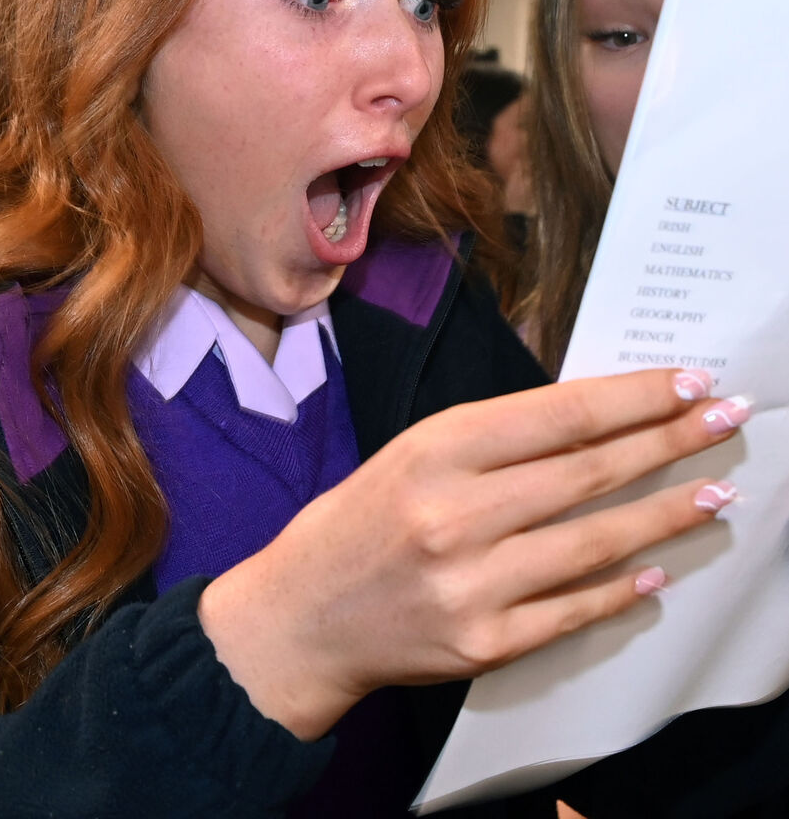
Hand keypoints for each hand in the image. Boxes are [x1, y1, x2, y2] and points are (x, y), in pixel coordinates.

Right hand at [198, 369, 745, 738]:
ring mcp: (473, 585)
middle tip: (724, 420)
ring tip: (713, 492)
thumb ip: (494, 441)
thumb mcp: (413, 454)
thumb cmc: (356, 522)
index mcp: (436, 451)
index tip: (686, 381)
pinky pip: (572, 611)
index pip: (560, 415)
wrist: (301, 619)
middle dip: (668, 442)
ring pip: (594, 542)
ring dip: (664, 515)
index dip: (634, 397)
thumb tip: (592, 423)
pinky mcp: (482, 643)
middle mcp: (456, 515)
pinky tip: (657, 569)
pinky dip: (620, 589)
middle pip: (589, 473)